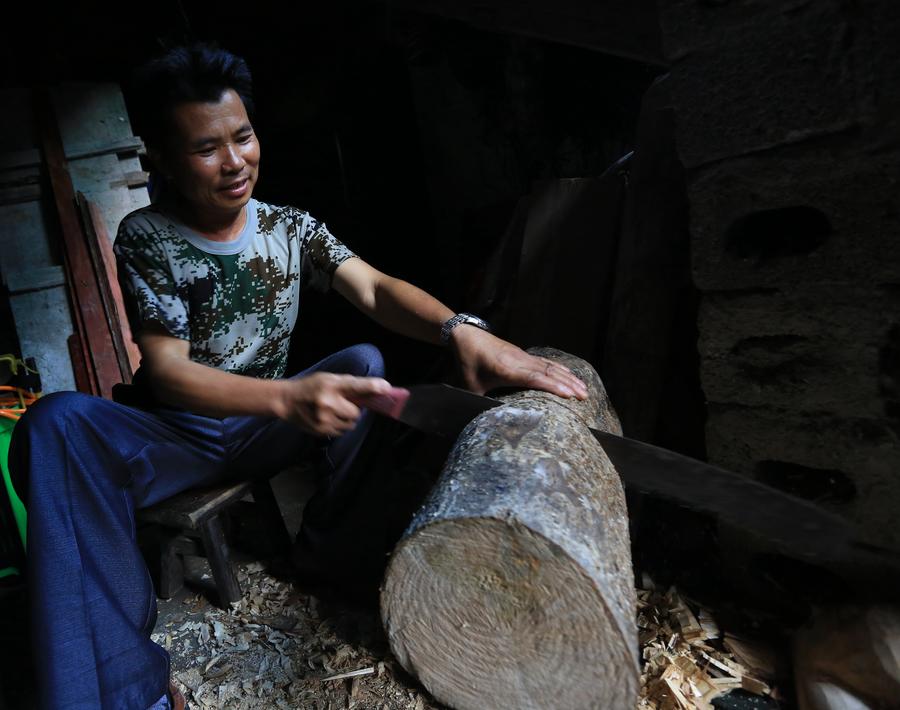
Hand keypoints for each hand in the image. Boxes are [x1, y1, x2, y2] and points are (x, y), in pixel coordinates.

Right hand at [277, 372, 392, 436]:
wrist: (287, 400)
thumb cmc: (311, 387)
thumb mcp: (329, 379)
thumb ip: (351, 384)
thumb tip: (377, 389)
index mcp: (330, 384)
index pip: (354, 385)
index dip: (372, 386)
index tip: (385, 387)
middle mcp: (327, 402)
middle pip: (356, 413)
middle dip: (353, 410)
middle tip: (343, 404)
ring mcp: (323, 419)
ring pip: (350, 425)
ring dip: (346, 420)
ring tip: (333, 411)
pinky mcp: (320, 430)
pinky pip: (341, 431)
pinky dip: (338, 426)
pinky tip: (327, 418)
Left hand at [449, 326, 588, 399]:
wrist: (466, 335)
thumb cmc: (468, 361)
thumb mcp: (470, 385)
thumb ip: (478, 402)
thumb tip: (482, 421)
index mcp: (506, 369)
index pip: (534, 378)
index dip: (553, 386)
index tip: (569, 395)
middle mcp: (519, 361)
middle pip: (548, 373)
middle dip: (568, 384)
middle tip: (584, 397)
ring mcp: (523, 356)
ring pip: (550, 366)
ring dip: (568, 377)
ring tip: (584, 388)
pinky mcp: (523, 354)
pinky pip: (546, 362)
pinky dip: (560, 368)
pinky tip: (570, 374)